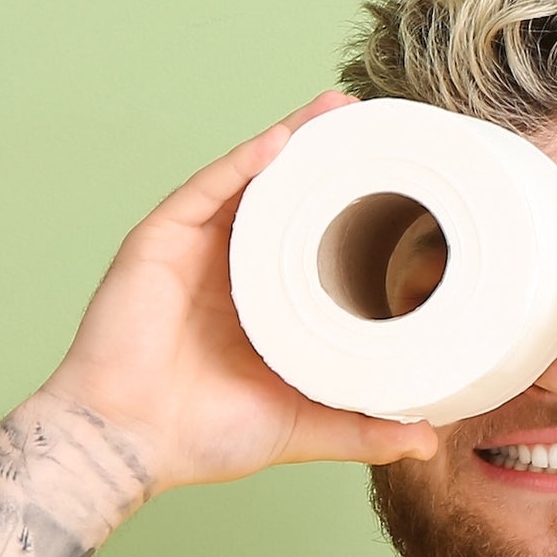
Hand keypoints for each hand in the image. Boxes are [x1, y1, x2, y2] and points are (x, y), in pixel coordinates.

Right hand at [43, 95, 442, 493]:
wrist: (127, 445)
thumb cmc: (204, 437)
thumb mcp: (304, 427)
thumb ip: (364, 429)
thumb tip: (428, 438)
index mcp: (261, 296)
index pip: (308, 232)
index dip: (347, 201)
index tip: (396, 175)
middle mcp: (228, 263)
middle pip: (279, 191)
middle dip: (322, 152)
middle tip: (370, 120)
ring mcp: (192, 249)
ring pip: (246, 177)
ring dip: (291, 139)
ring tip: (338, 110)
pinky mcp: (158, 242)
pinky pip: (204, 191)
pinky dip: (241, 163)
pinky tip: (280, 142)